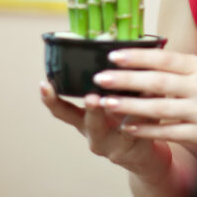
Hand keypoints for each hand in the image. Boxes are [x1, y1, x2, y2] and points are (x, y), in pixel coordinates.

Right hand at [39, 81, 171, 183]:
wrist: (142, 152)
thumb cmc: (121, 120)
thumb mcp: (108, 104)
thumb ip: (105, 83)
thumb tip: (108, 44)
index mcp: (84, 120)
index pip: (62, 111)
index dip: (51, 100)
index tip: (44, 84)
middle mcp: (95, 134)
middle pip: (89, 122)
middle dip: (91, 109)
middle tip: (91, 97)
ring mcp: (114, 144)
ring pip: (120, 128)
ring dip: (124, 112)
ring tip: (126, 99)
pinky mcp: (135, 148)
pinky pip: (141, 129)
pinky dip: (146, 112)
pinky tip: (153, 96)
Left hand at [93, 50, 196, 157]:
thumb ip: (185, 68)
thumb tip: (152, 59)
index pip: (165, 58)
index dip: (138, 56)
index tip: (113, 54)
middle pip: (157, 81)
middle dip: (126, 79)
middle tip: (100, 77)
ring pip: (158, 108)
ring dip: (129, 105)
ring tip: (106, 102)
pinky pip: (168, 132)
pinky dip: (146, 129)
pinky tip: (128, 127)